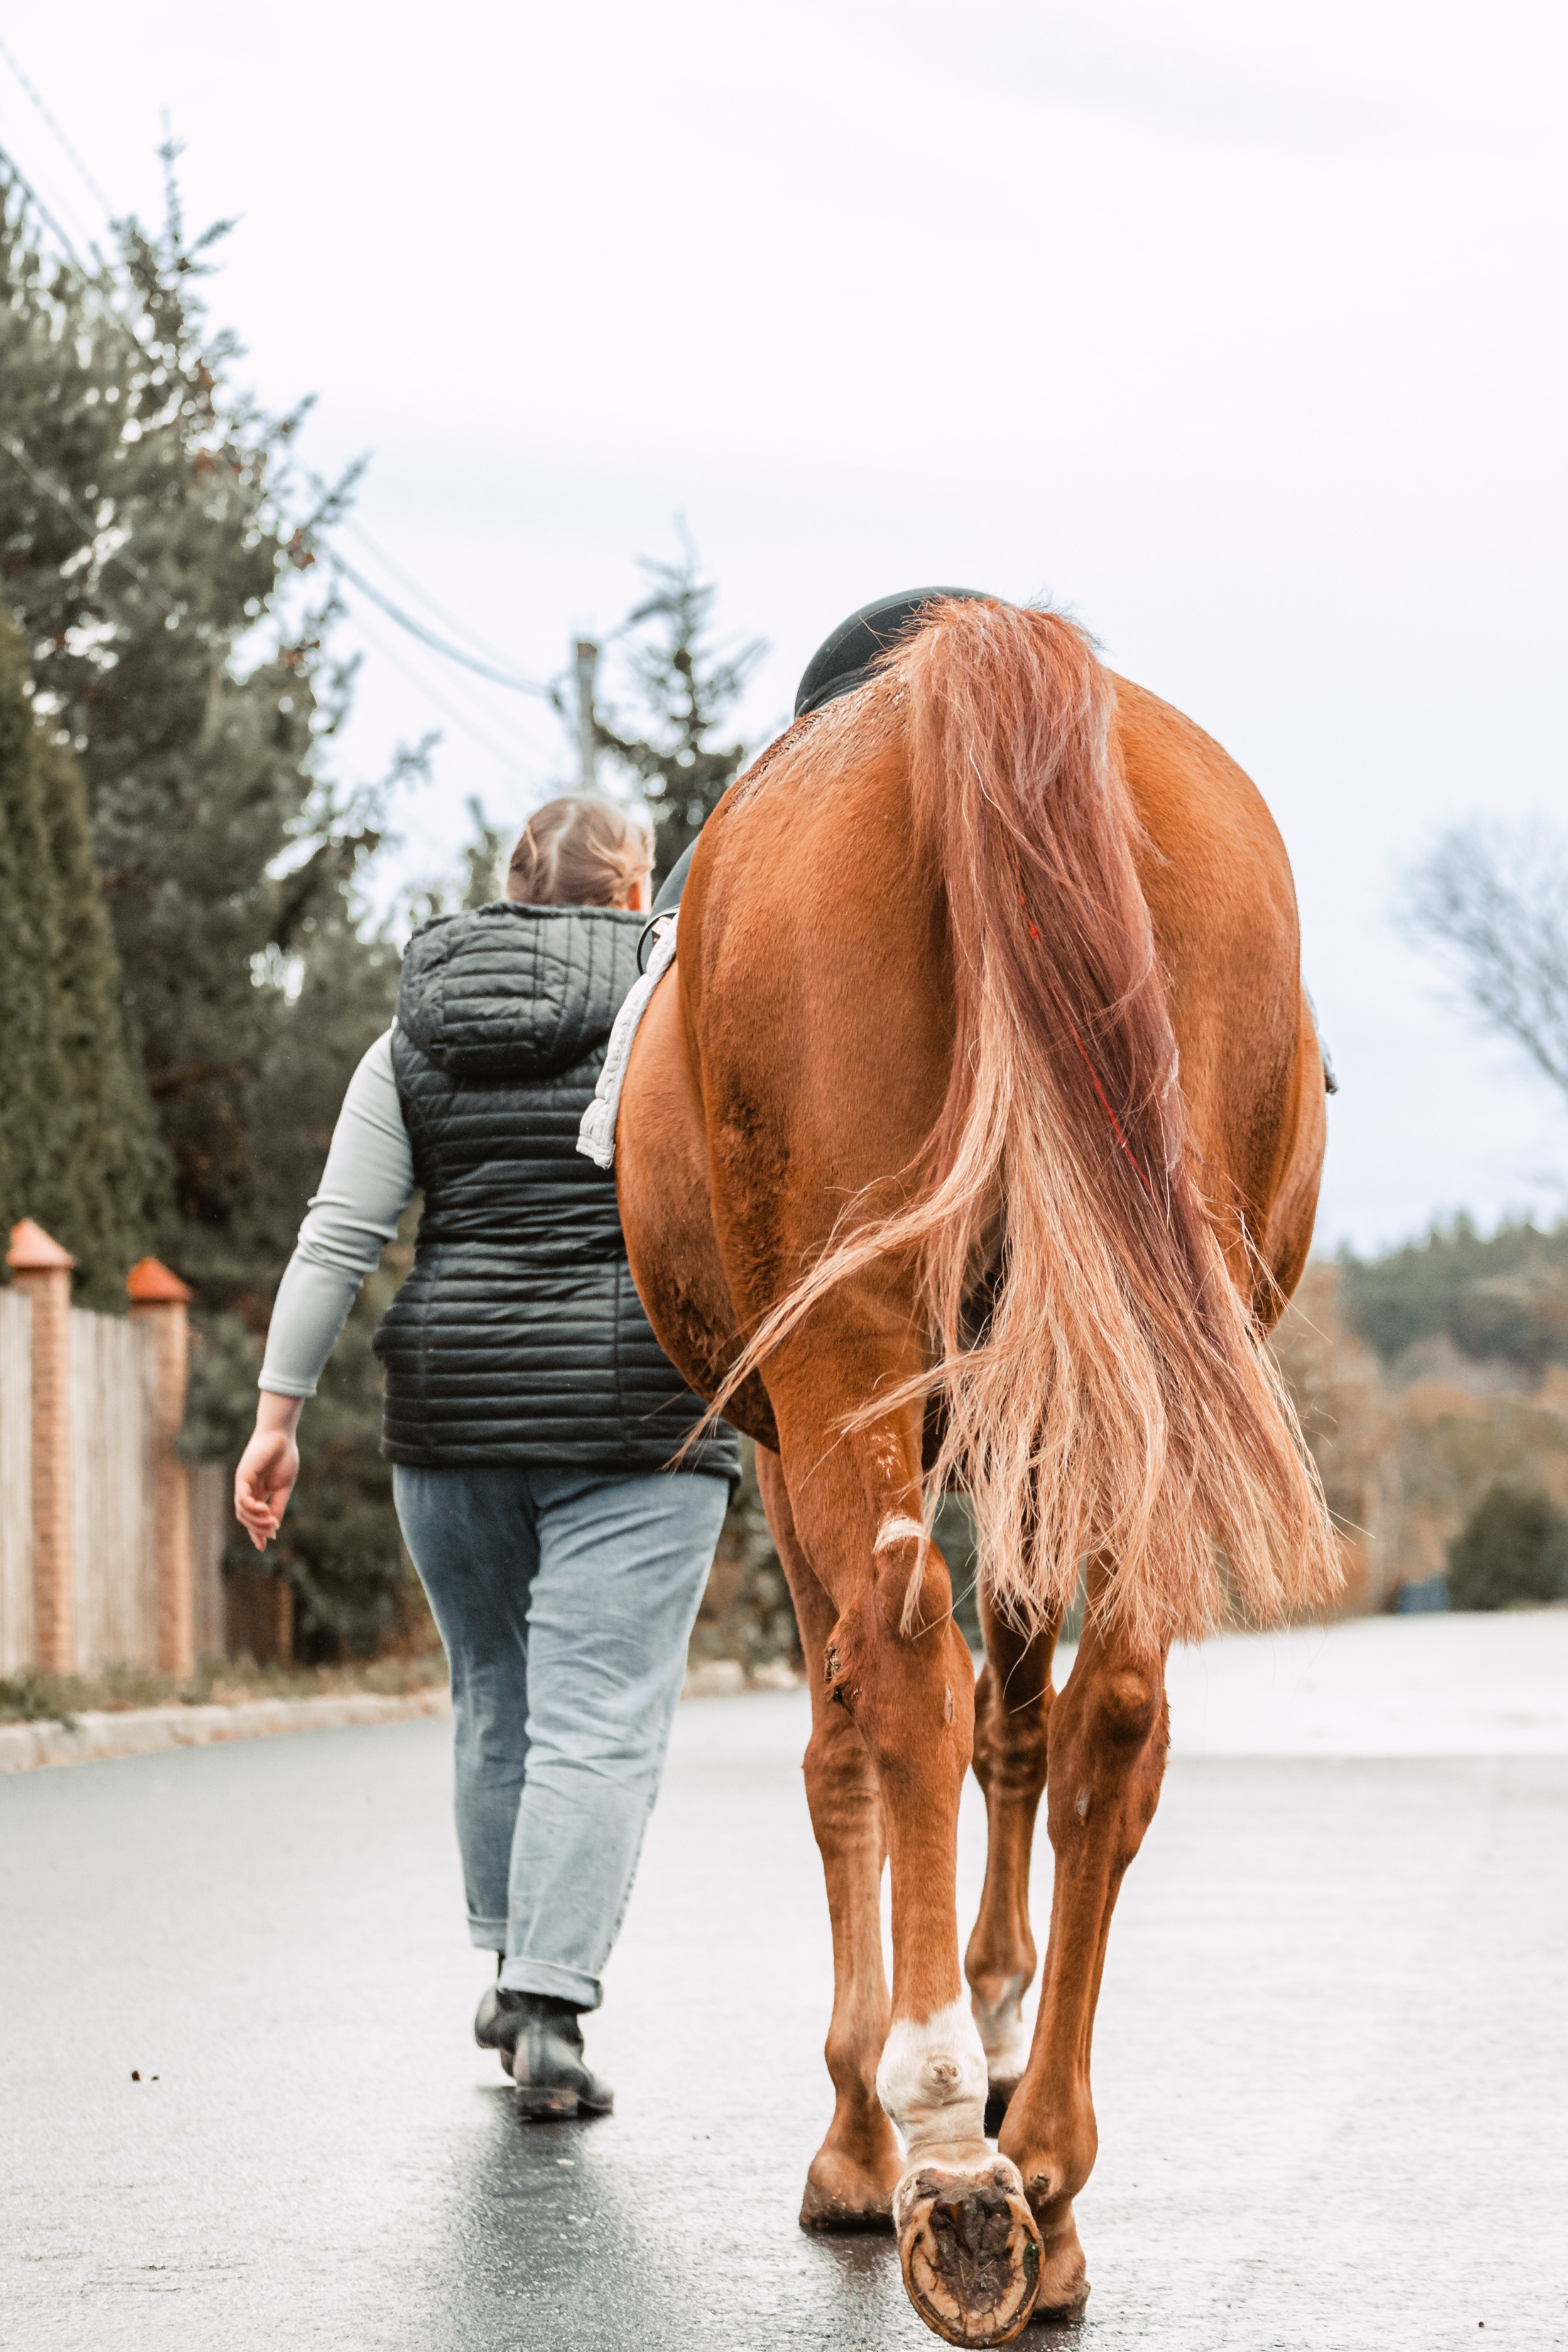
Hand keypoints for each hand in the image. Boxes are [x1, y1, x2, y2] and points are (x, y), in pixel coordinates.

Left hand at [234, 1394, 303, 1550]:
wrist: (281, 1436)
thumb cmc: (284, 1457)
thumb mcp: (283, 1487)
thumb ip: (277, 1507)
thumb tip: (274, 1528)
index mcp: (258, 1492)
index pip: (252, 1517)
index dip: (257, 1533)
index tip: (263, 1547)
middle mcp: (247, 1490)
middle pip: (245, 1517)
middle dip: (258, 1529)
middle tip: (272, 1533)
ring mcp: (243, 1484)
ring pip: (242, 1511)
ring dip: (255, 1520)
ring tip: (271, 1522)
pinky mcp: (242, 1477)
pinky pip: (242, 1498)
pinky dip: (251, 1507)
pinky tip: (264, 1510)